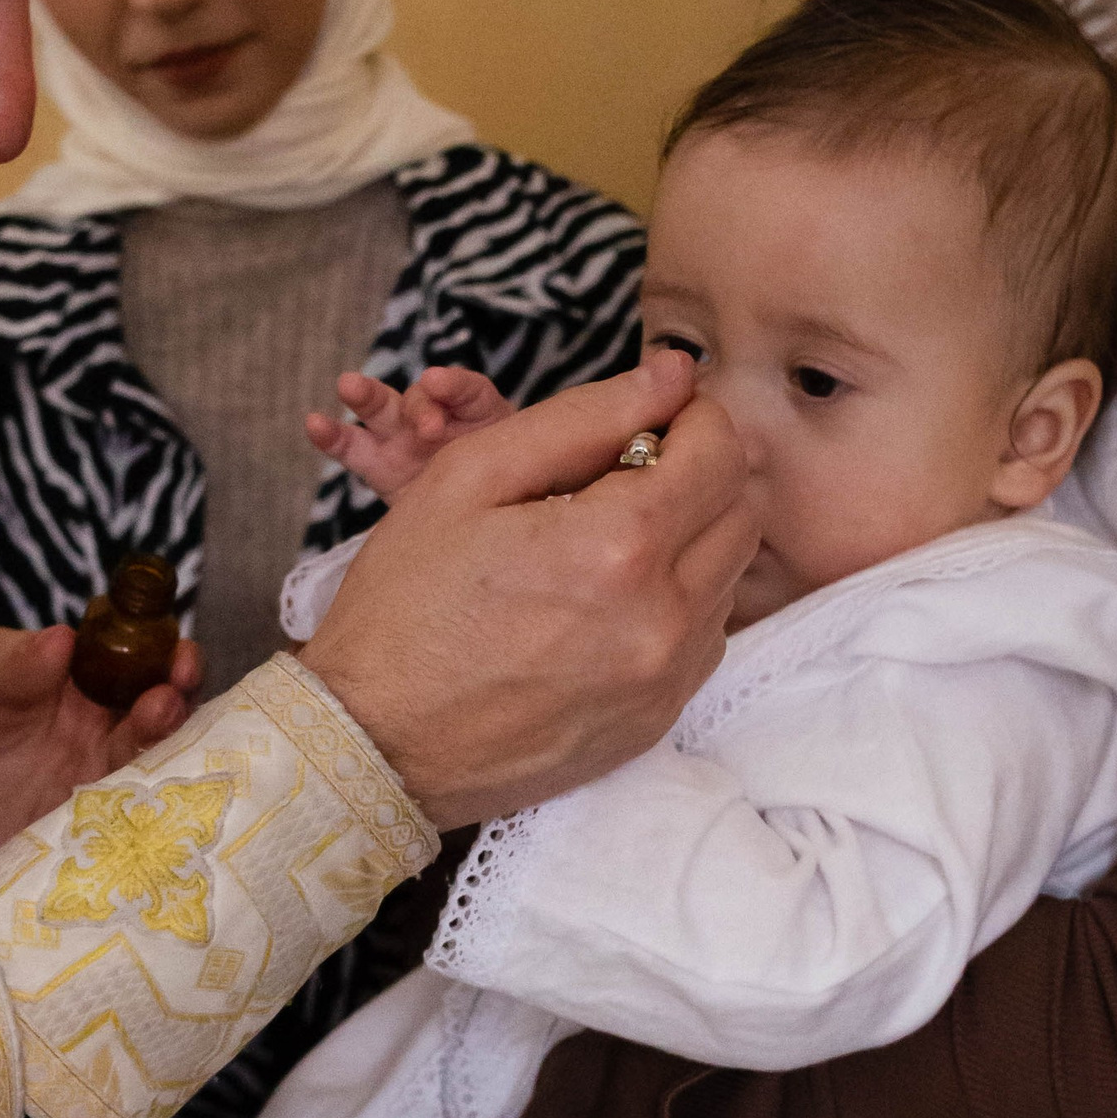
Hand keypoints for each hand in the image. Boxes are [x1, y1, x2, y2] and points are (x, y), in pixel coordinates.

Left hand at [0, 619, 200, 895]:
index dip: (161, 654)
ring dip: (164, 753)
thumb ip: (0, 657)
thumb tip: (62, 640)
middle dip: (176, 701)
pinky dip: (137, 824)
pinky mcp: (59, 846)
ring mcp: (76, 794)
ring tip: (157, 726)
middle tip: (173, 689)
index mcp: (66, 683)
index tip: (174, 650)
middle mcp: (85, 737)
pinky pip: (110, 838)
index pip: (133, 664)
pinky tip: (143, 807)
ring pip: (144, 776)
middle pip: (155, 721)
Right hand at [299, 347, 755, 826]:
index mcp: (619, 546)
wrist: (375, 742)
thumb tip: (672, 375)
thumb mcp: (469, 478)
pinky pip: (704, 637)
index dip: (688, 416)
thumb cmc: (405, 606)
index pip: (719, 449)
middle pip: (741, 510)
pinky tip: (604, 601)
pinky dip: (674, 602)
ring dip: (688, 538)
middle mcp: (663, 618)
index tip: (645, 417)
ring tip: (603, 541)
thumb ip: (582, 417)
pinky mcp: (657, 720)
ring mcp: (666, 679)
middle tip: (622, 473)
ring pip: (728, 574)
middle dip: (698, 473)